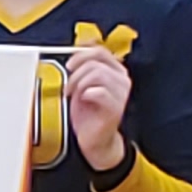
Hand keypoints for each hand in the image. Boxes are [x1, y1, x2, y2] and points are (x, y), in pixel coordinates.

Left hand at [63, 45, 132, 169]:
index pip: (100, 52)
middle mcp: (122, 80)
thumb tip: (77, 51)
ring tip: (74, 95)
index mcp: (116, 72)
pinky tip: (83, 100)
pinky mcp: (116, 107)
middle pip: (96, 62)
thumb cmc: (89, 114)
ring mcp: (121, 94)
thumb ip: (83, 68)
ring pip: (97, 74)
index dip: (81, 55)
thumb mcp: (83, 85)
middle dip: (77, 73)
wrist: (94, 140)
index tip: (70, 65)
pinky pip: (100, 91)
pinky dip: (86, 94)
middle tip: (69, 86)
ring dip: (79, 83)